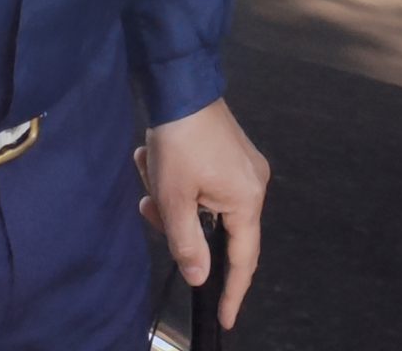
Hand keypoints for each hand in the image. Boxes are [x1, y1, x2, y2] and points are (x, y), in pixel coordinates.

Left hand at [137, 98, 269, 329]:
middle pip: (214, 228)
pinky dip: (179, 181)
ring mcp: (244, 167)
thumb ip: (187, 244)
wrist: (181, 83)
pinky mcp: (231, 153)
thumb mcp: (175, 199)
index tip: (225, 319)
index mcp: (247, 199)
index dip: (232, 291)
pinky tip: (155, 161)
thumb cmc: (179, 143)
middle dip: (177, 221)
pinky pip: (205, 183)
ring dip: (171, 196)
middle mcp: (254, 184)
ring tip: (148, 169)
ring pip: (204, 204)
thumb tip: (200, 278)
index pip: (242, 259)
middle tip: (148, 208)